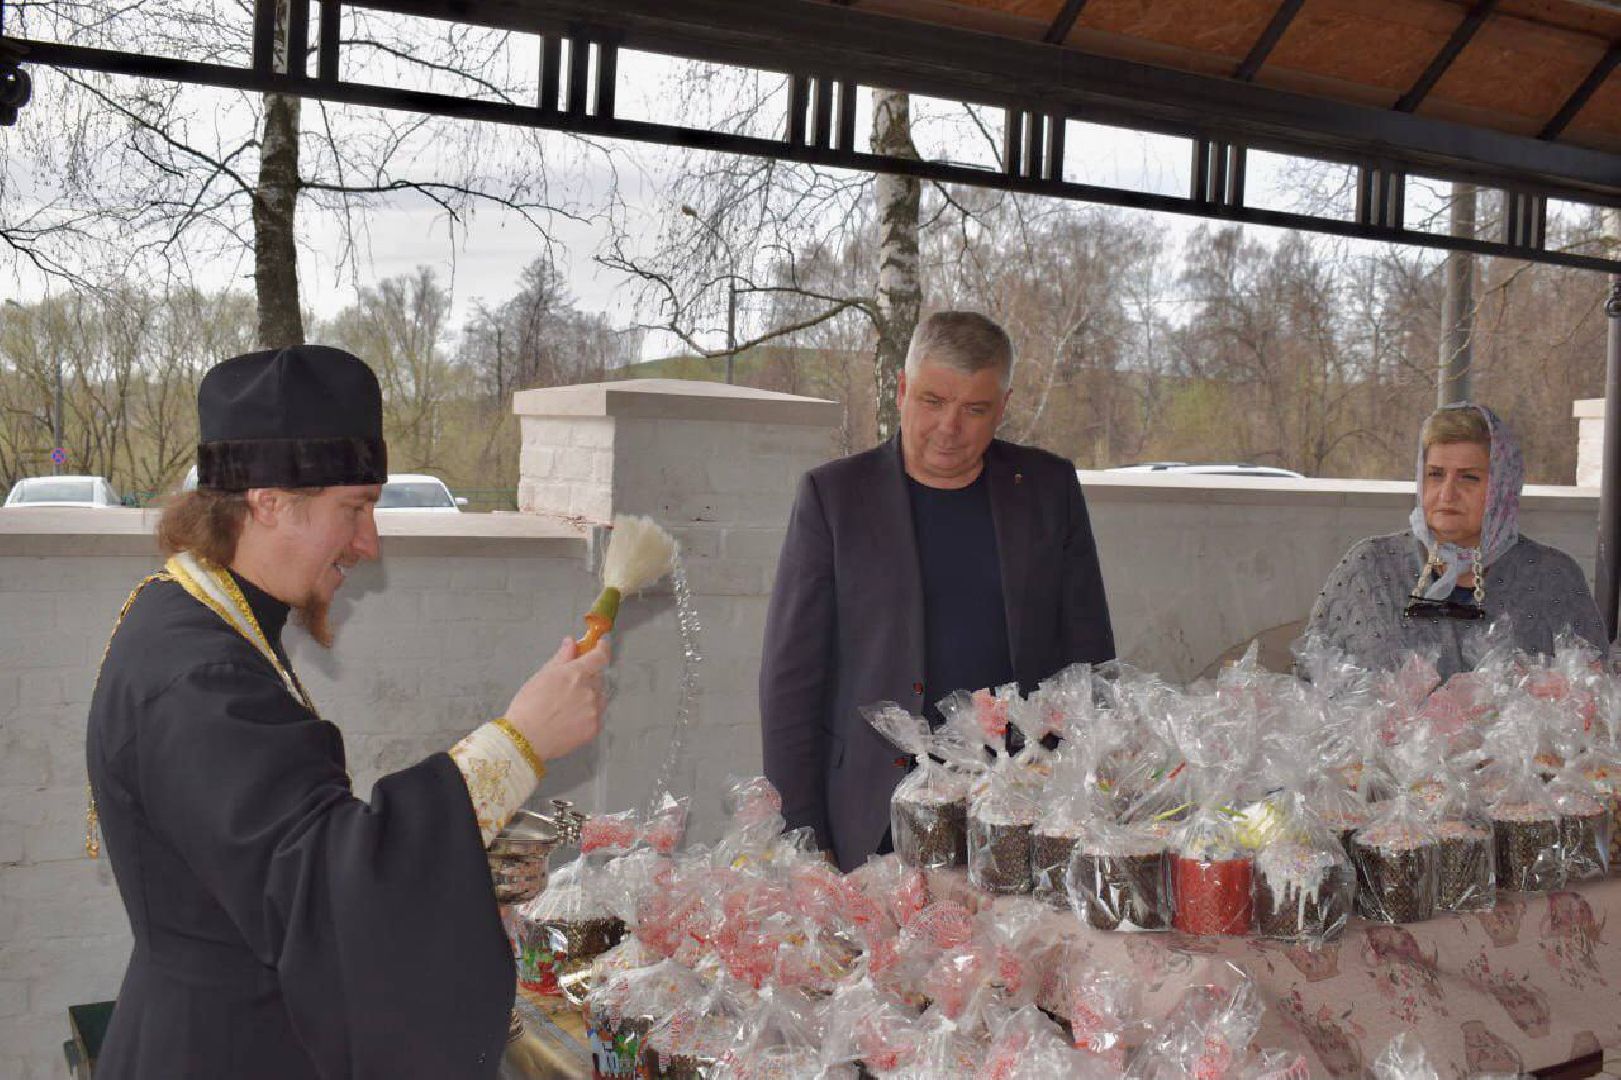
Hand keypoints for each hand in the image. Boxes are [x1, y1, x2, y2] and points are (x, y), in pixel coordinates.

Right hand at [504, 635, 610, 762]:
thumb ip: (561, 657)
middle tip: (569, 686)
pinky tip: (570, 719)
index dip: (602, 648)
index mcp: (576, 674)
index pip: (600, 656)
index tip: (601, 645)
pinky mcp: (594, 728)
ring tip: (566, 706)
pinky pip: (597, 715)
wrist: (525, 739)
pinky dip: (588, 714)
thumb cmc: (528, 706)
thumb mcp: (542, 676)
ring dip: (589, 696)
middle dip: (588, 677)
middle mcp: (590, 691)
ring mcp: (594, 710)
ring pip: (599, 697)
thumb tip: (571, 643)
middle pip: (598, 677)